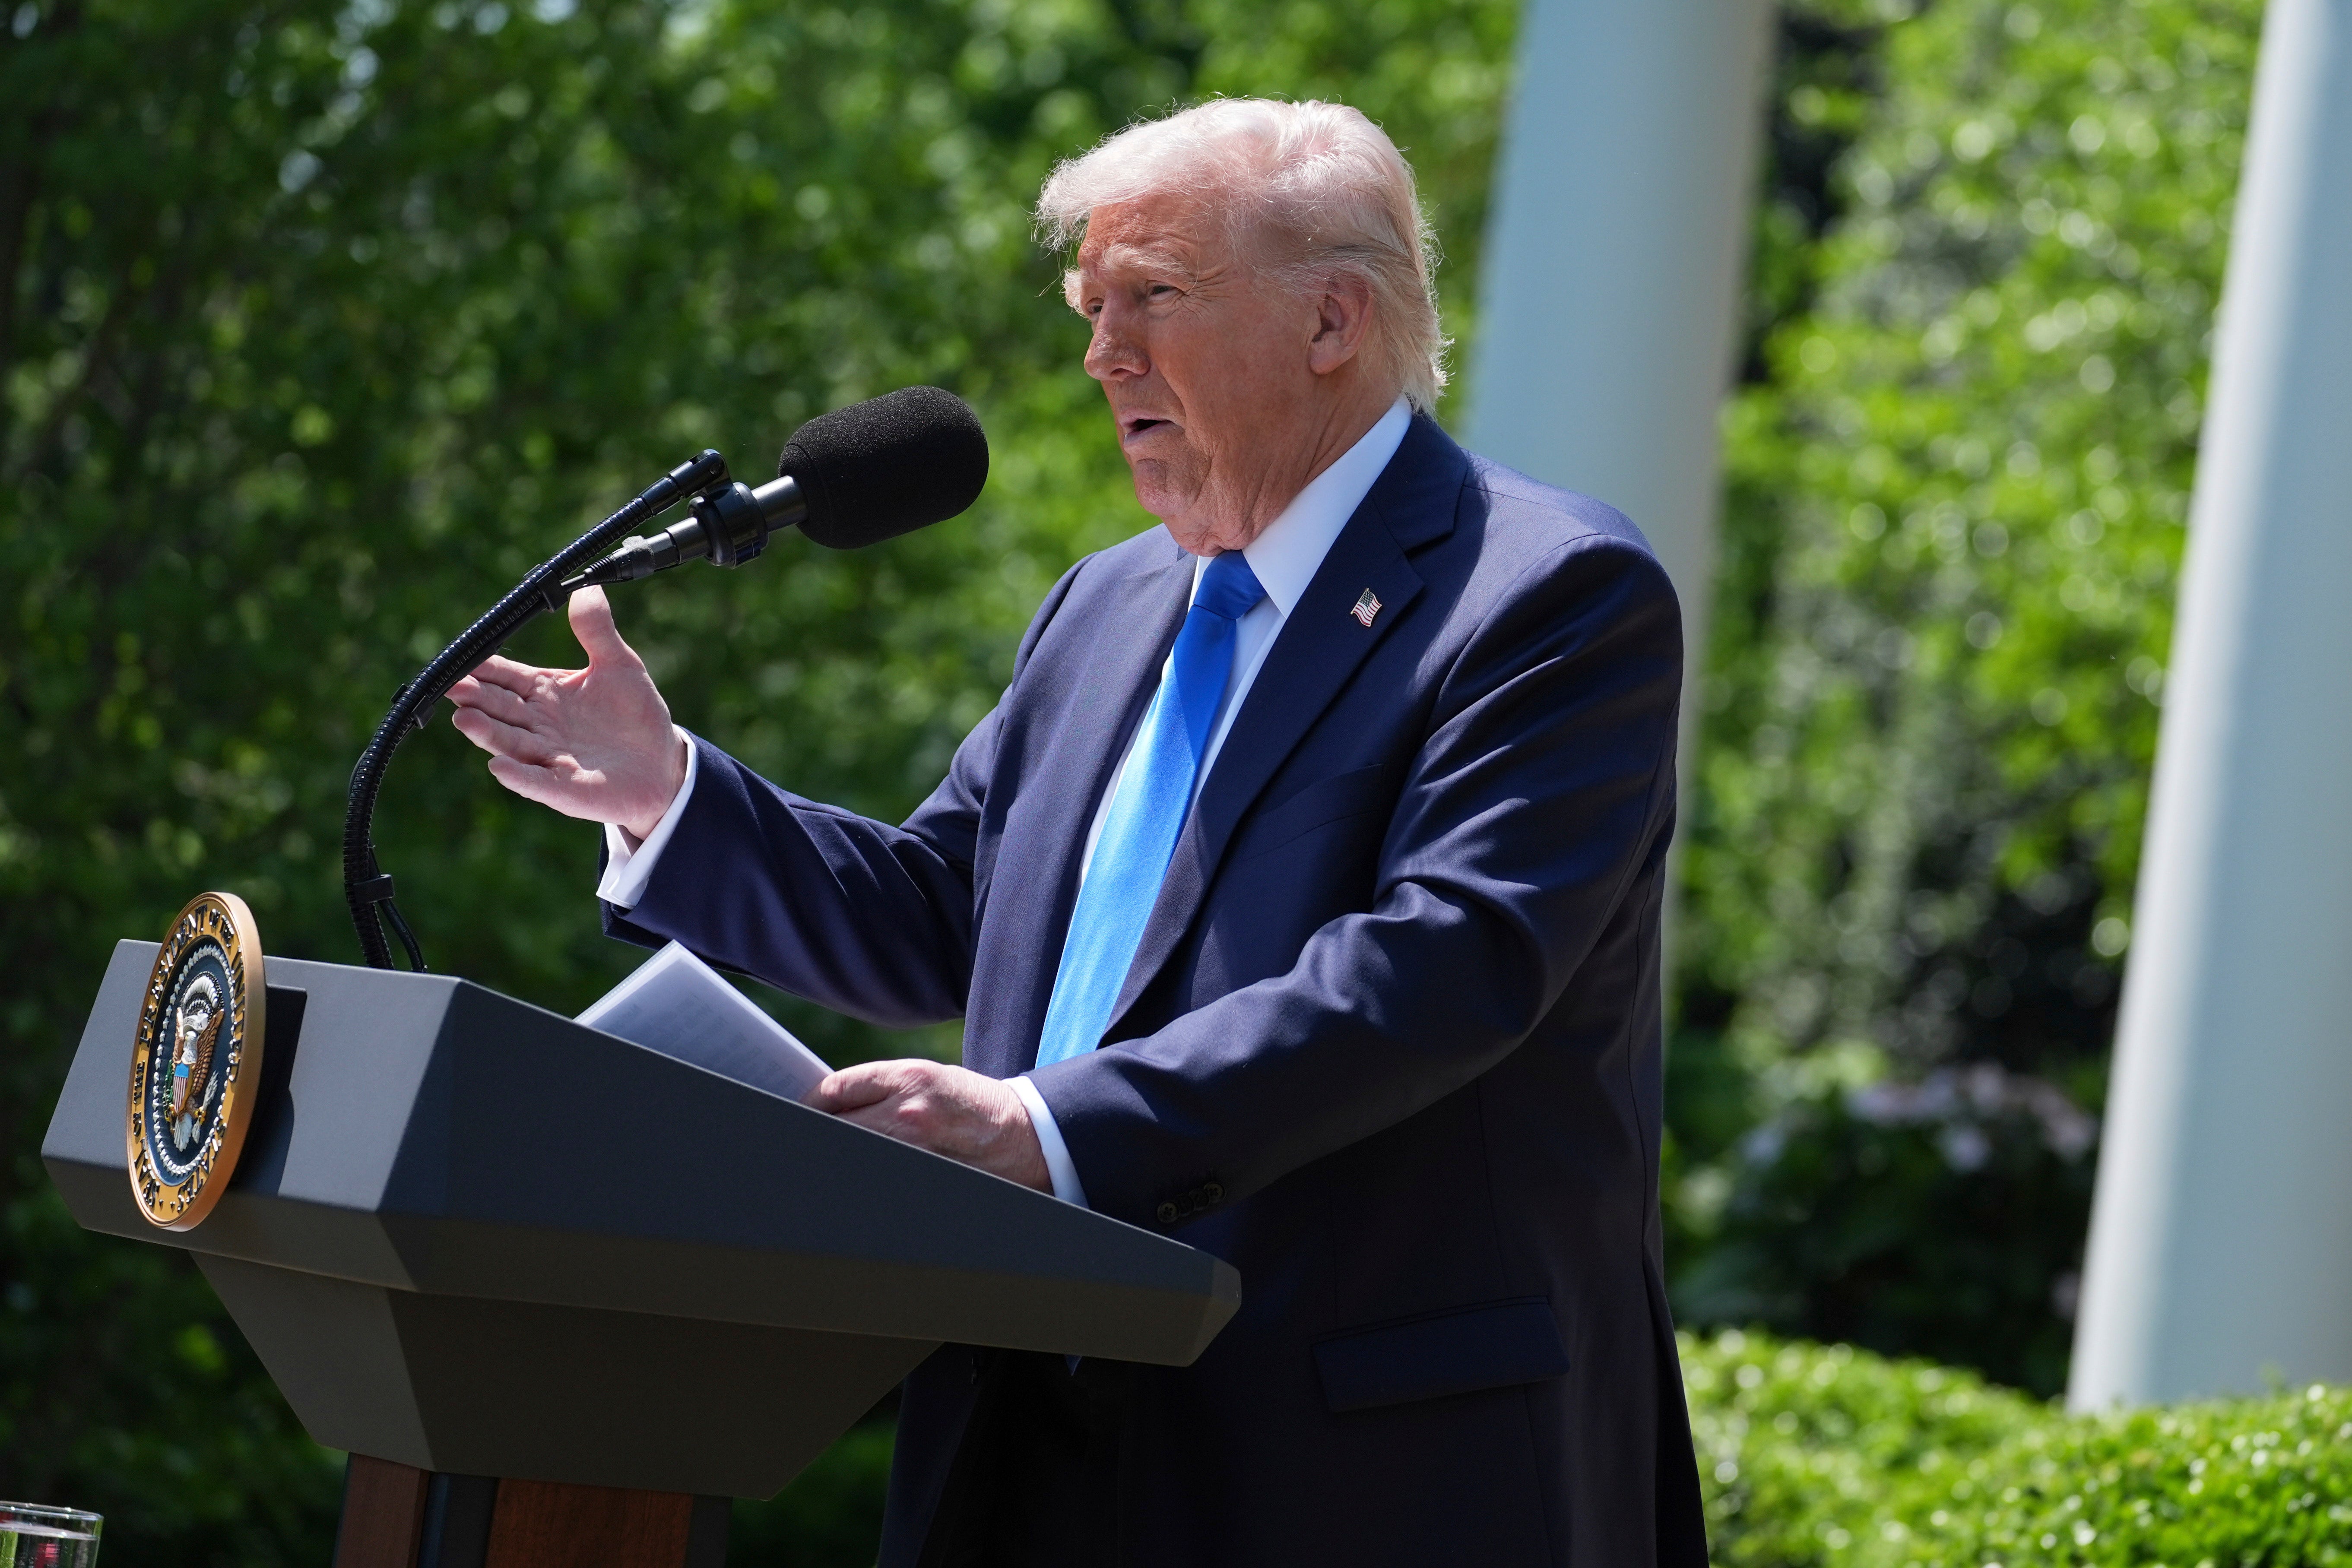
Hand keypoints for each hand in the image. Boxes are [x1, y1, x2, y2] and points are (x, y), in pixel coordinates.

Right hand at [447, 587, 686, 840]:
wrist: (663, 764)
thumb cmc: (634, 714)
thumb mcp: (620, 665)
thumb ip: (598, 631)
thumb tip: (587, 588)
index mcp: (545, 692)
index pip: (506, 676)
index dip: (485, 669)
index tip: (463, 659)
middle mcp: (539, 725)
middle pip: (500, 708)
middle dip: (476, 698)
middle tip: (452, 686)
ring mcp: (549, 757)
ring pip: (510, 743)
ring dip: (487, 733)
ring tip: (464, 719)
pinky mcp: (565, 788)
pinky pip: (537, 781)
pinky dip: (518, 776)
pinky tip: (499, 767)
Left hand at [807, 1060, 1050, 1191]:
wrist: (1024, 1136)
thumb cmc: (971, 1103)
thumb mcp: (929, 1078)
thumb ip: (881, 1087)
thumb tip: (829, 1104)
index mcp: (909, 1078)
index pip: (835, 1089)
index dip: (811, 1101)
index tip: (802, 1109)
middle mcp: (907, 1114)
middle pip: (835, 1124)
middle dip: (817, 1130)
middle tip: (804, 1136)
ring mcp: (912, 1150)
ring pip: (852, 1148)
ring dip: (838, 1150)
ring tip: (833, 1150)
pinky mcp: (922, 1175)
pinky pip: (875, 1171)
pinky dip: (861, 1169)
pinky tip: (860, 1167)